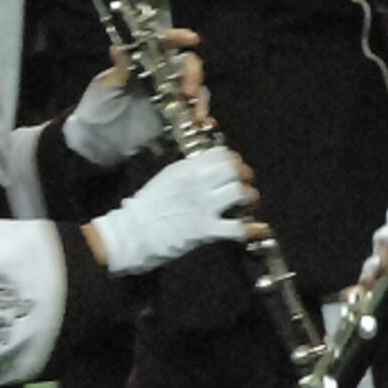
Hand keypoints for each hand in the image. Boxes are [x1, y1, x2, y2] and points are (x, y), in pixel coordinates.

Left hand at [63, 27, 201, 167]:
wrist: (98, 140)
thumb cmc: (99, 107)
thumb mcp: (106, 88)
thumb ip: (117, 72)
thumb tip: (117, 48)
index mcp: (144, 62)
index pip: (165, 43)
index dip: (179, 38)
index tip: (192, 39)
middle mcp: (162, 75)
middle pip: (187, 66)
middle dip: (194, 75)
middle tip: (190, 92)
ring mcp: (170, 96)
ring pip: (195, 90)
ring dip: (201, 100)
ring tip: (198, 116)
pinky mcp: (174, 117)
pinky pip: (193, 114)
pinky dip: (202, 119)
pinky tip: (205, 125)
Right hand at [87, 144, 256, 273]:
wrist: (131, 234)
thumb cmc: (147, 208)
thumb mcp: (167, 179)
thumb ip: (189, 173)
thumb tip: (208, 169)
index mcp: (187, 168)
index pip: (221, 154)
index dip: (233, 160)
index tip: (235, 169)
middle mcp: (197, 182)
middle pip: (235, 169)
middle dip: (246, 177)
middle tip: (245, 186)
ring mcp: (202, 206)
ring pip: (239, 192)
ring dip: (250, 198)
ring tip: (247, 206)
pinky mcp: (204, 230)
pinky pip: (236, 228)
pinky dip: (250, 229)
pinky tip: (256, 229)